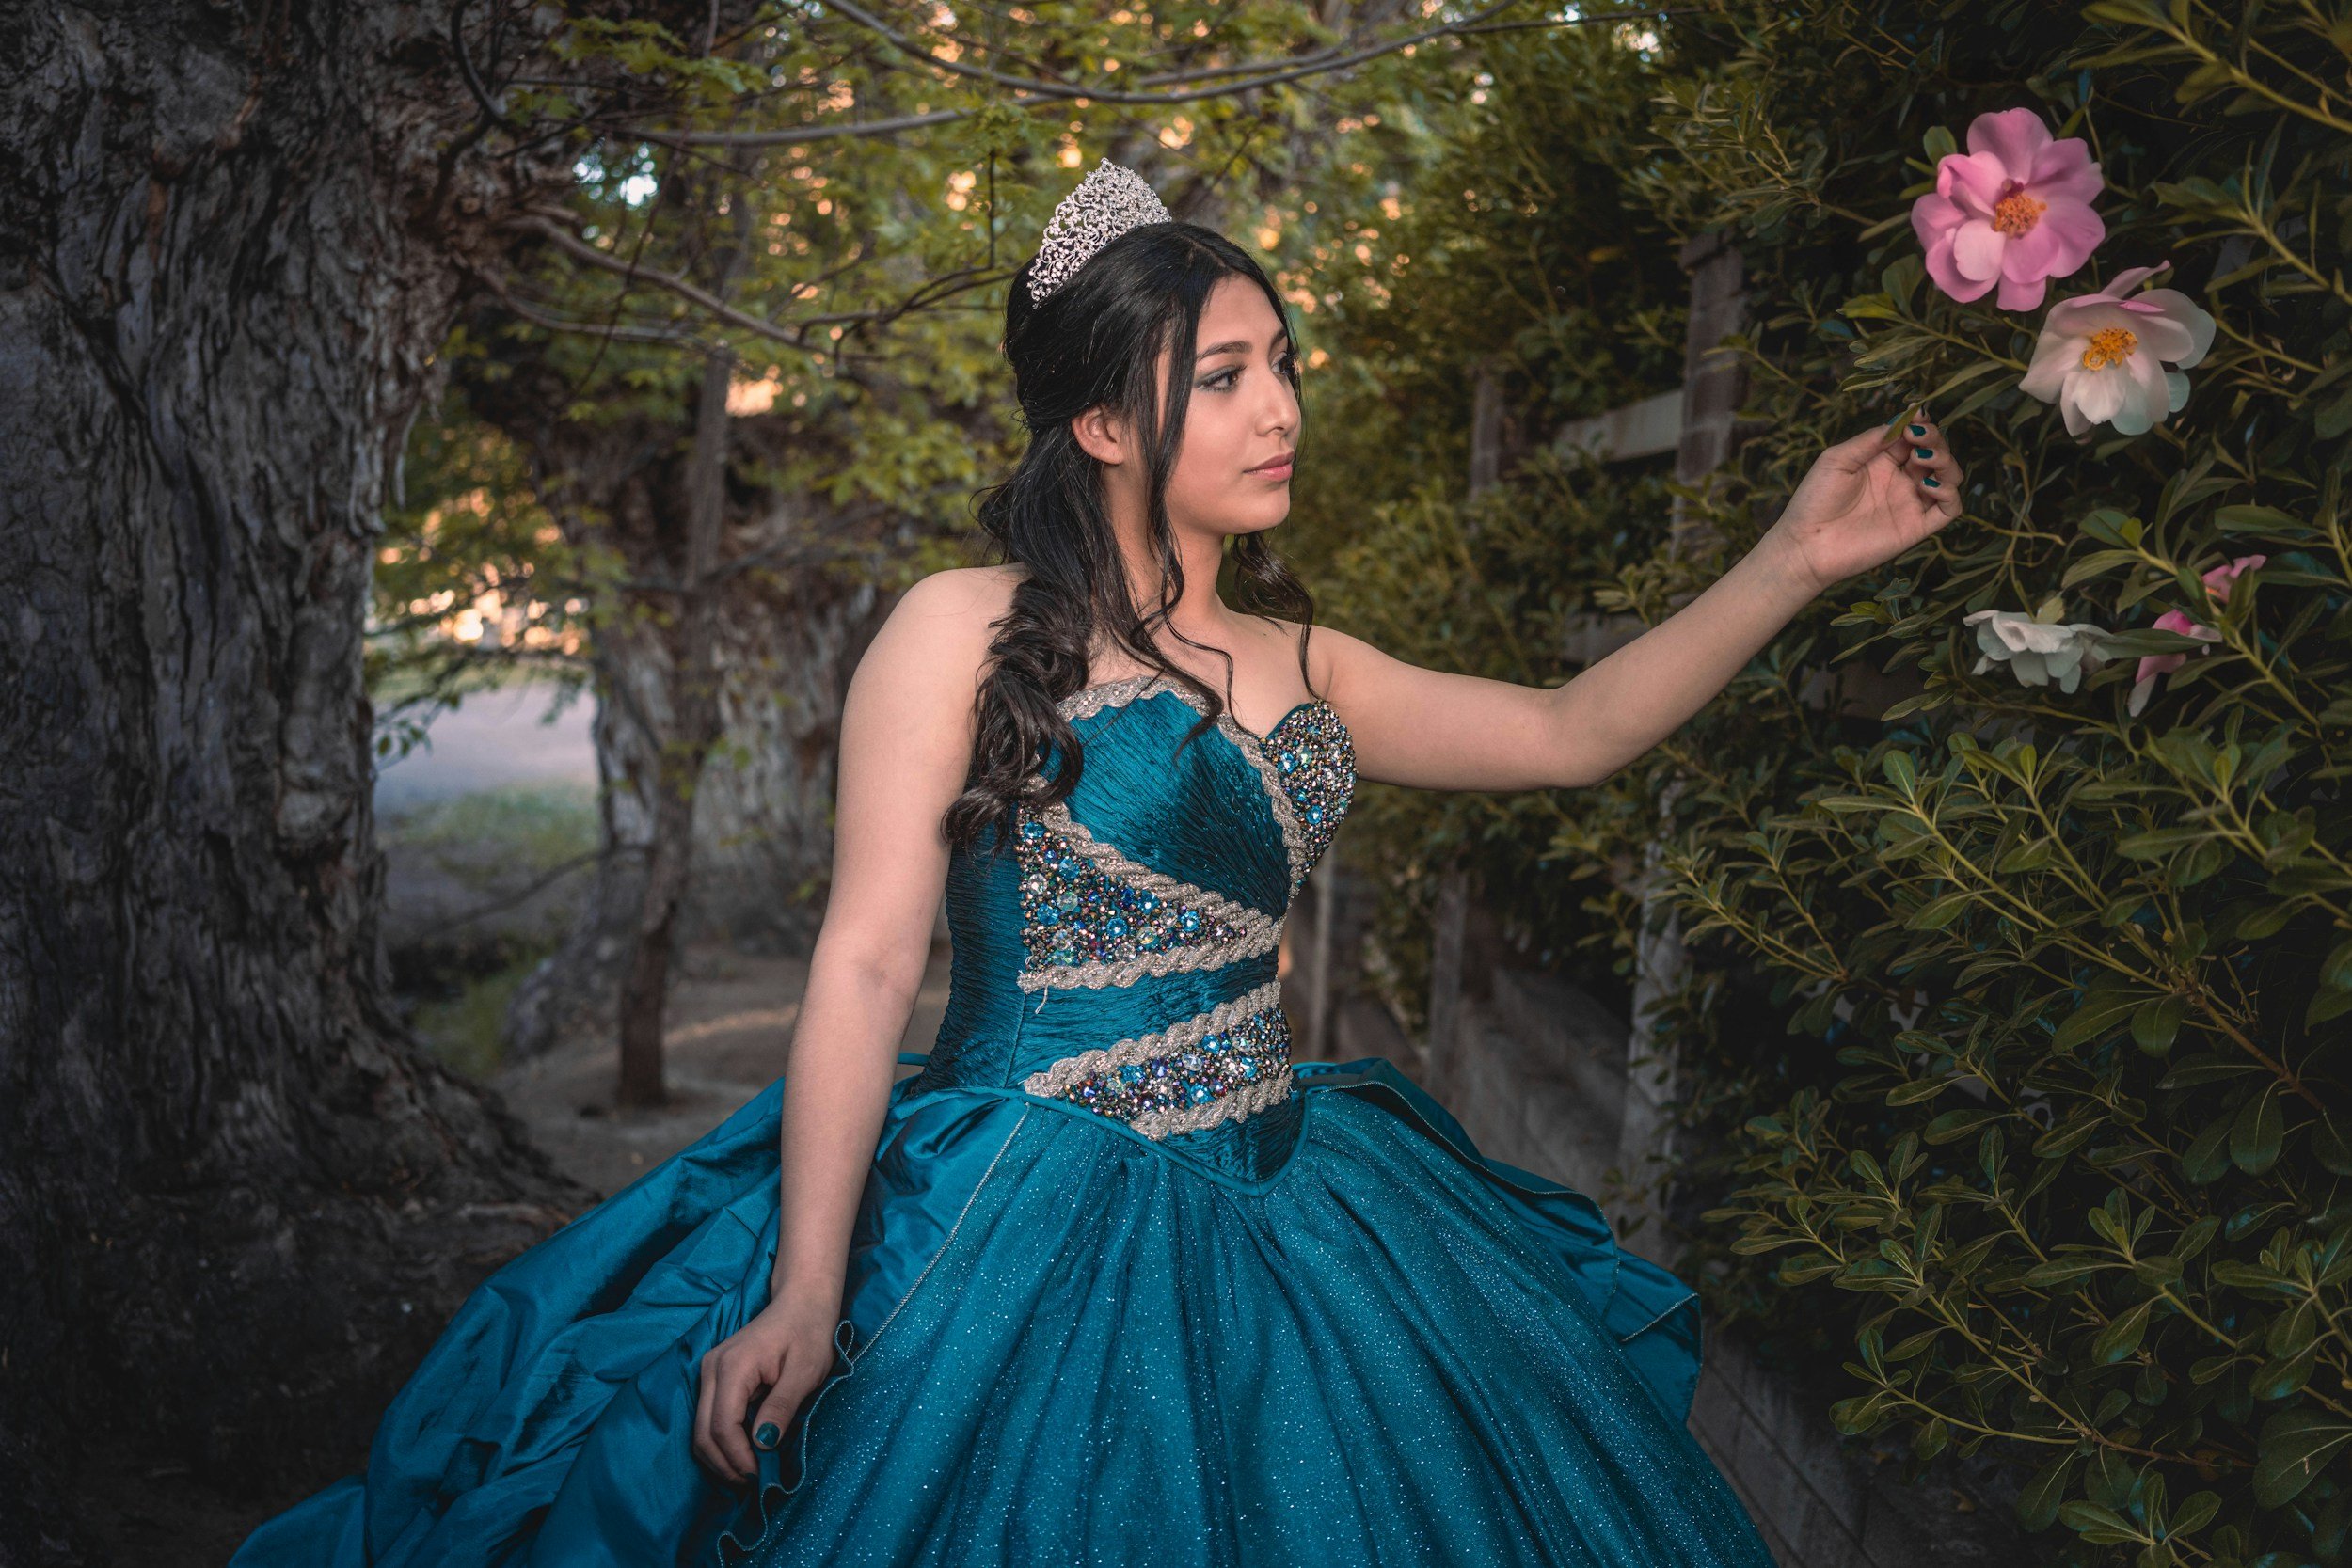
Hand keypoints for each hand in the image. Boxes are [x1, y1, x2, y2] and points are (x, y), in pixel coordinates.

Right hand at [693, 1289, 842, 1484]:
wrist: (801, 1300)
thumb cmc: (809, 1331)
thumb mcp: (805, 1371)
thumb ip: (781, 1407)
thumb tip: (762, 1445)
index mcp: (733, 1367)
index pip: (721, 1426)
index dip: (738, 1457)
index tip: (761, 1476)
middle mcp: (711, 1369)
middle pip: (702, 1433)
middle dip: (725, 1464)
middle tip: (754, 1483)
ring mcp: (709, 1372)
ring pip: (700, 1429)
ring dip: (721, 1457)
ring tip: (750, 1473)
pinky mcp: (714, 1377)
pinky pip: (708, 1418)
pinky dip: (722, 1442)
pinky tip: (744, 1453)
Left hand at [1767, 410, 1962, 594]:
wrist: (1805, 545)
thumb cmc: (1814, 500)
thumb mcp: (1838, 459)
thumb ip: (1870, 440)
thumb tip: (1902, 420)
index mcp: (1881, 462)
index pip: (1914, 437)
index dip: (1920, 424)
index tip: (1916, 416)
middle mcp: (1899, 481)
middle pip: (1936, 452)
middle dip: (1935, 438)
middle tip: (1916, 437)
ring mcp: (1909, 503)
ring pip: (1949, 477)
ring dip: (1945, 461)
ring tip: (1920, 458)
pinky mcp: (1915, 527)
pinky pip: (1949, 509)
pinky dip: (1950, 493)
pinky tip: (1927, 485)